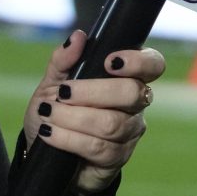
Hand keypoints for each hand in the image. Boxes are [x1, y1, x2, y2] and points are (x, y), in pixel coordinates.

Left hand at [23, 30, 166, 193]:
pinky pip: (98, 147)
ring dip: (73, 117)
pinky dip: (67, 138)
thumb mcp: (52, 84)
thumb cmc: (55, 113)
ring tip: (48, 114)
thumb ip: (63, 61)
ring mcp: (129, 134)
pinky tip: (50, 132)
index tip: (109, 62)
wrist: (45, 154)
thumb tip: (78, 37)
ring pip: (111, 123)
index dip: (138, 62)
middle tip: (63, 93)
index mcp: (126, 79)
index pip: (152, 65)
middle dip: (92, 91)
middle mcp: (135, 106)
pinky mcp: (117, 158)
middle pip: (131, 93)